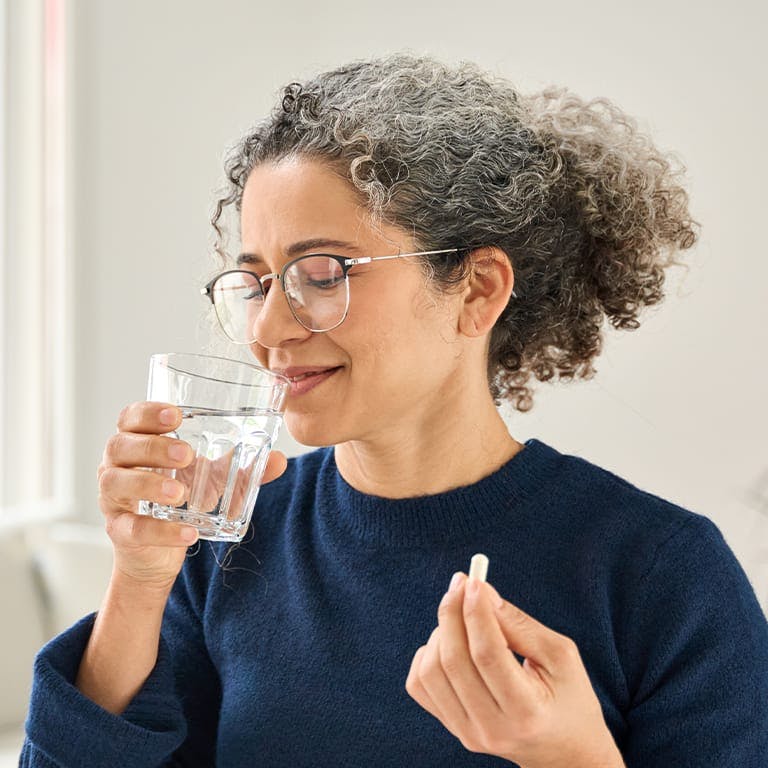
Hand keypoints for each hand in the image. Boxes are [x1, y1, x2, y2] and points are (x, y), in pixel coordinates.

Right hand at [97, 401, 287, 590]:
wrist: (159, 550)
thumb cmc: (181, 496)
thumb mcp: (213, 477)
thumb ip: (242, 467)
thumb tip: (279, 460)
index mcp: (138, 441)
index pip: (131, 417)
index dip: (148, 413)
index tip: (176, 416)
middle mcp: (117, 465)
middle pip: (120, 445)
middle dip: (153, 447)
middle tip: (186, 455)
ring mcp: (114, 498)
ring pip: (117, 482)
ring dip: (149, 484)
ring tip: (179, 493)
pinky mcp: (119, 531)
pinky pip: (133, 528)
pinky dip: (161, 531)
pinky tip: (188, 532)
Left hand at [405, 573, 624, 767]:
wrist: (565, 751)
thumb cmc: (569, 696)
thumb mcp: (560, 655)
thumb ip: (518, 624)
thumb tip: (481, 592)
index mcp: (527, 711)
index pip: (488, 655)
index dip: (476, 613)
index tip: (474, 581)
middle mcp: (493, 728)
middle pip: (454, 661)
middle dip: (453, 613)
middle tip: (461, 584)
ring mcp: (468, 733)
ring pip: (431, 671)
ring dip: (440, 632)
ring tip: (462, 619)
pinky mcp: (453, 729)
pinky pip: (419, 685)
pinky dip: (426, 654)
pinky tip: (449, 644)